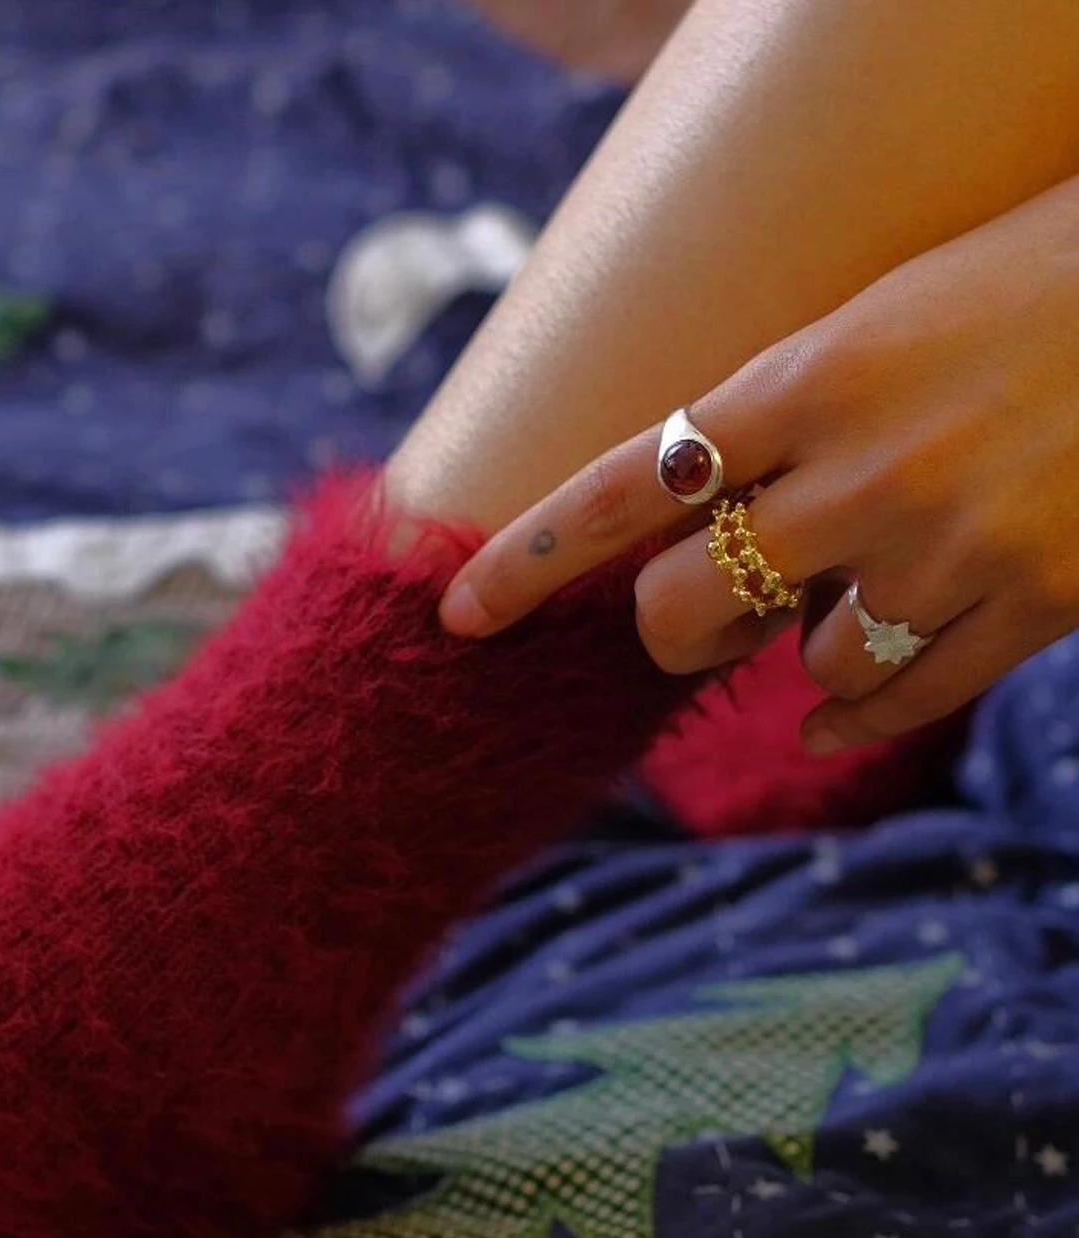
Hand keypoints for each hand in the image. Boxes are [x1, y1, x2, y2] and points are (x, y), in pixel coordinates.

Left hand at [439, 177, 1078, 753]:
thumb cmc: (1026, 277)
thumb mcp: (874, 318)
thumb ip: (779, 419)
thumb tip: (705, 524)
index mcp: (808, 375)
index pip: (622, 485)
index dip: (527, 558)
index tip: (459, 612)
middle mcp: (863, 471)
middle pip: (682, 613)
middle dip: (674, 628)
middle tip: (705, 610)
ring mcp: (949, 547)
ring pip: (804, 668)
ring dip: (804, 648)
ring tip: (861, 587)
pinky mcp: (1035, 604)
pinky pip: (900, 702)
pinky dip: (854, 717)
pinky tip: (838, 716)